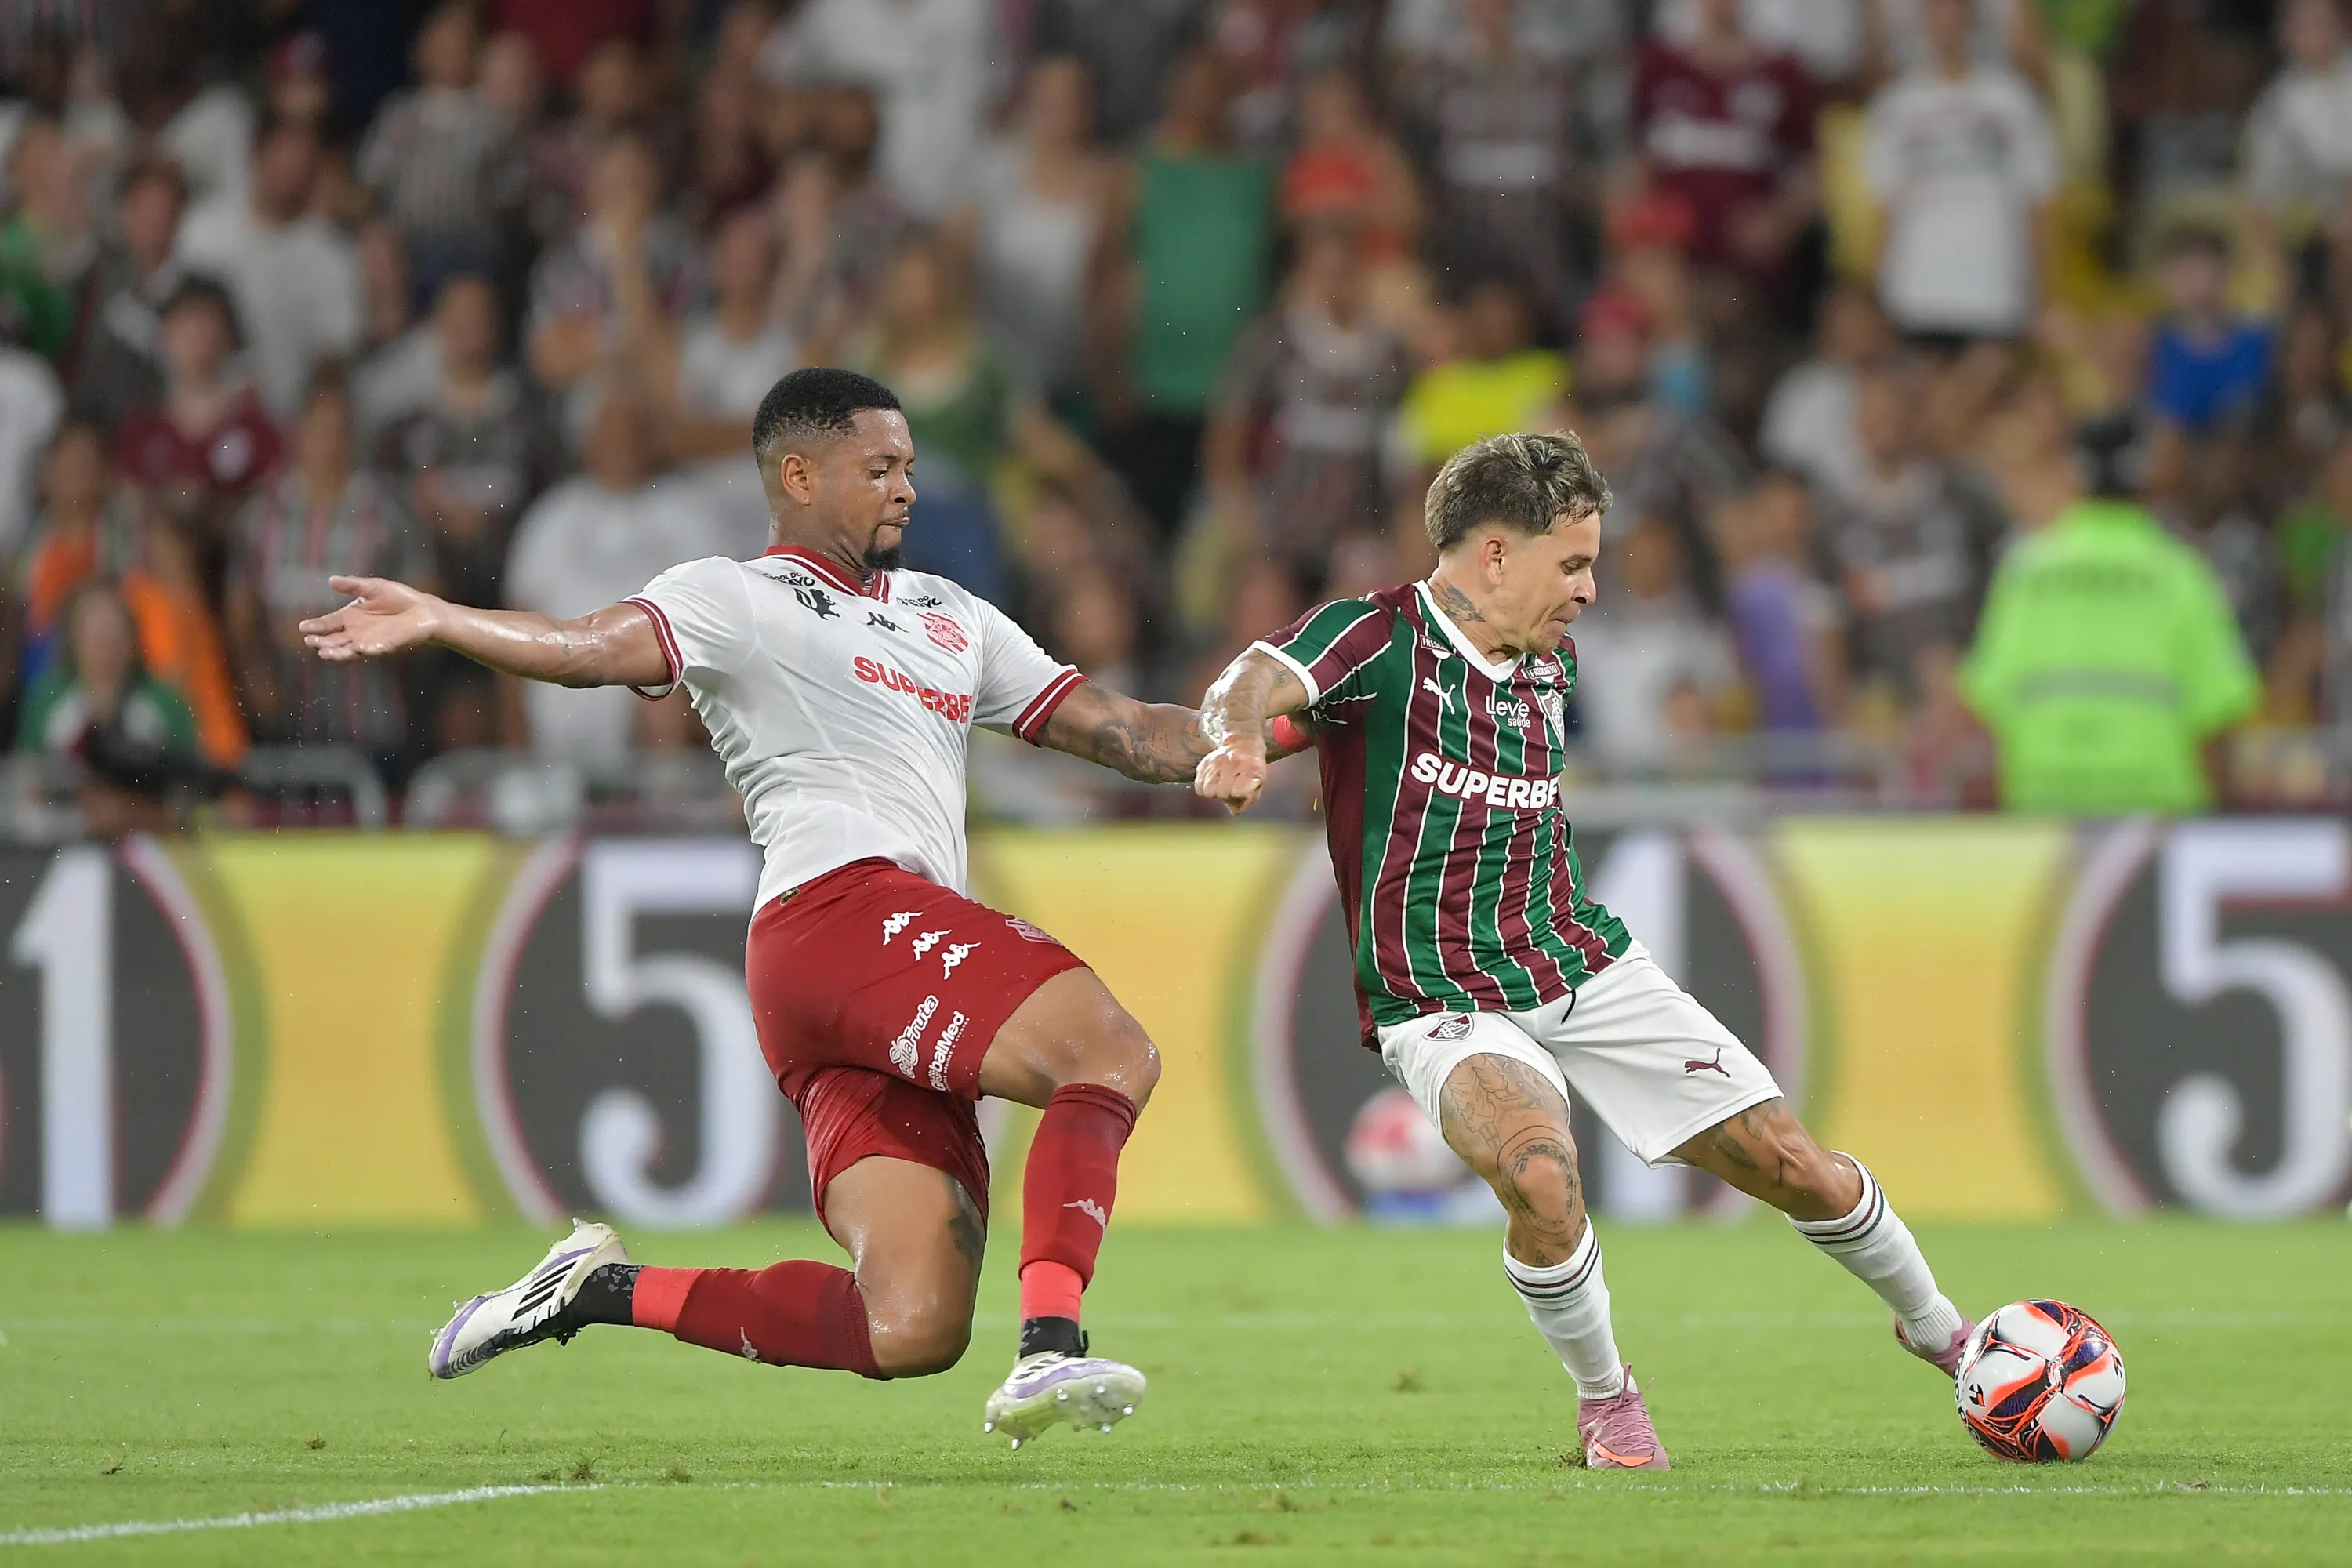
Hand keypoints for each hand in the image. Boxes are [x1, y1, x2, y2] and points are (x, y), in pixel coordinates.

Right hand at [300, 575, 443, 662]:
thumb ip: (352, 586)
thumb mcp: (373, 588)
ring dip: (334, 651)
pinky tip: (351, 649)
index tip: (303, 627)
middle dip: (321, 641)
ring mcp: (368, 641)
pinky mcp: (382, 646)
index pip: (328, 623)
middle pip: (333, 639)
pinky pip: (368, 651)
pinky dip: (359, 651)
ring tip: (322, 652)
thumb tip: (331, 580)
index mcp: (351, 617)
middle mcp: (356, 632)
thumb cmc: (400, 599)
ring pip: (346, 649)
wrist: (424, 611)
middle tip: (309, 640)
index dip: (315, 625)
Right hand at [1194, 737, 1268, 814]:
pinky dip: (1204, 787)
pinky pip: (1198, 785)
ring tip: (1221, 786)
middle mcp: (1233, 763)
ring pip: (1207, 790)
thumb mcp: (1258, 783)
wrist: (1243, 744)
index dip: (1238, 794)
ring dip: (1214, 792)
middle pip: (1222, 792)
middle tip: (1231, 788)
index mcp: (1251, 769)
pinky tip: (1213, 782)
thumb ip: (1248, 799)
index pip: (1239, 789)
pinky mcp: (1204, 763)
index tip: (1239, 791)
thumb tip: (1234, 810)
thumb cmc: (1251, 770)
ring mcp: (1216, 762)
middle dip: (1226, 795)